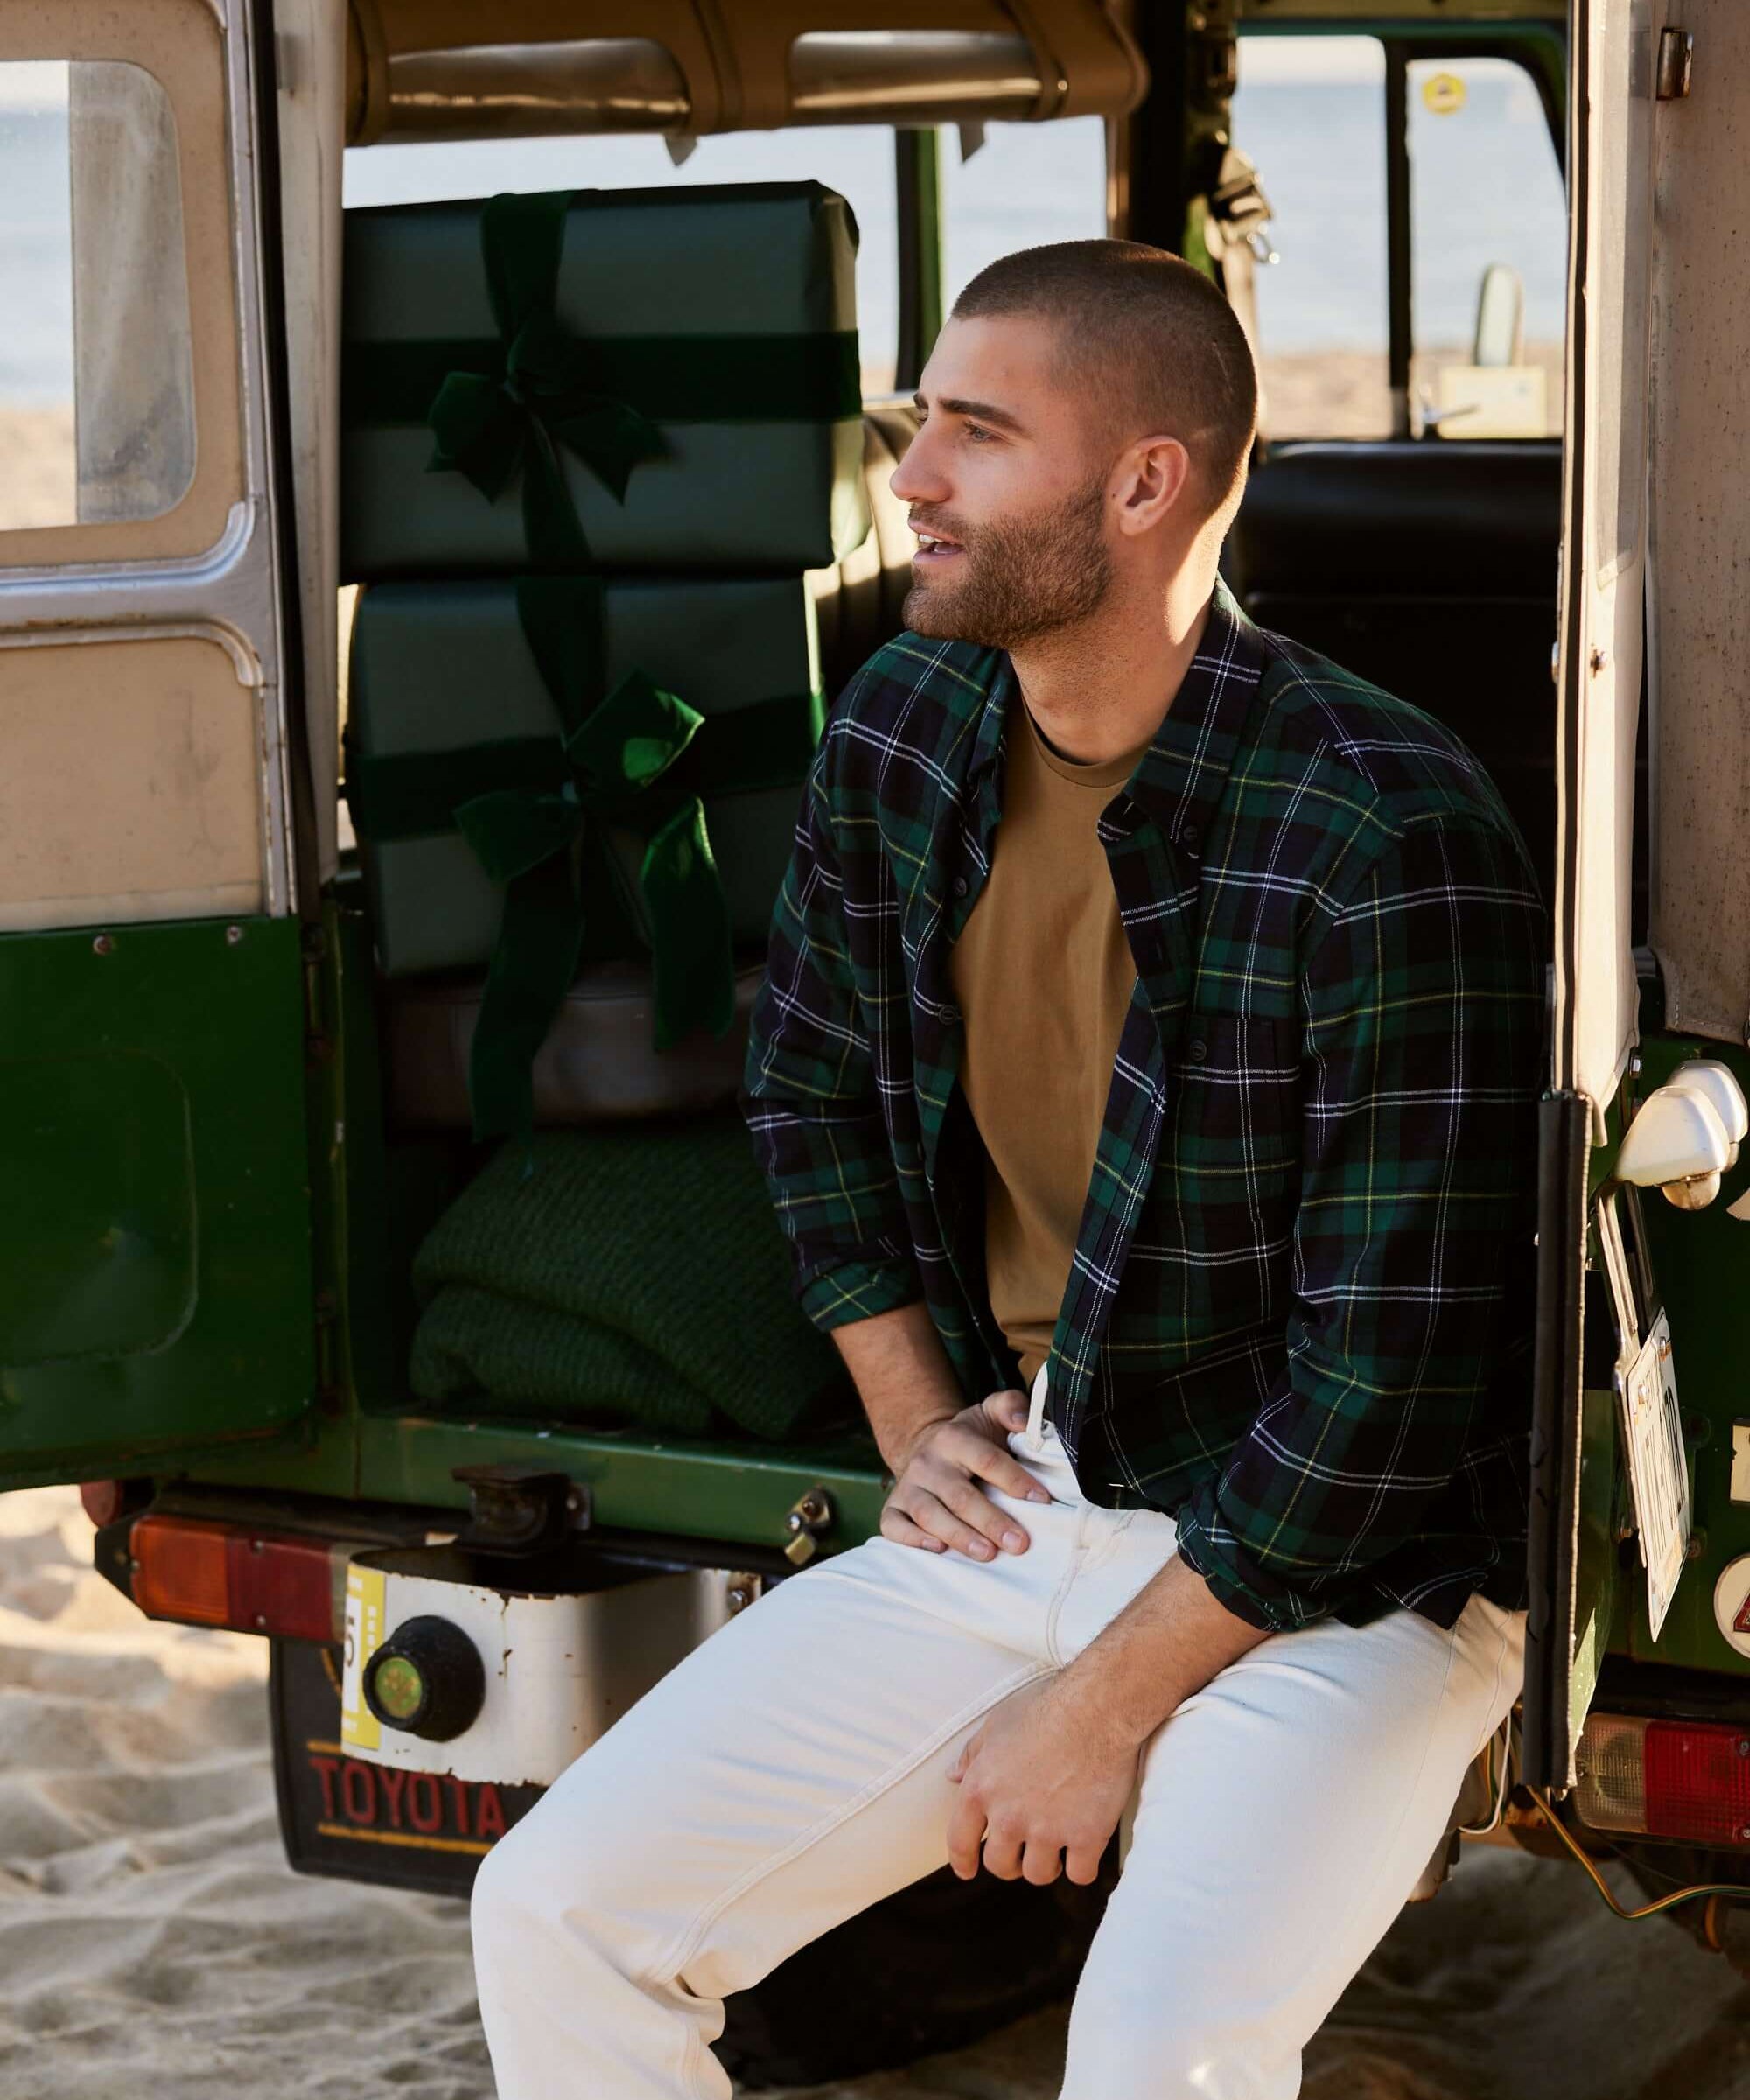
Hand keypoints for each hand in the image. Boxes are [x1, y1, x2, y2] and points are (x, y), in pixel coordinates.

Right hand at [880, 1390, 1051, 1561]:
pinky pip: (894, 1526)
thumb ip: (1011, 1406)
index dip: (1015, 1480)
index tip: (1041, 1500)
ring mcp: (908, 1486)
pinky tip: (938, 1550)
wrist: (927, 1448)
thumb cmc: (971, 1440)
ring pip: (929, 1514)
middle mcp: (927, 1462)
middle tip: (1018, 1543)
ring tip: (987, 1553)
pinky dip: (912, 1539)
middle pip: (959, 1495)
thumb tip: (1022, 1422)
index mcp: (954, 1438)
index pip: (987, 1459)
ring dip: (959, 1535)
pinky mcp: (893, 1507)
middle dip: (990, 1521)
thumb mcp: (991, 1413)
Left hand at [945, 1676, 1138, 1886]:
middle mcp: (1009, 1816)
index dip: (963, 1861)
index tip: (968, 1869)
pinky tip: (1085, 1849)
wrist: (1097, 1707)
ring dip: (1045, 1865)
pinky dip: (1082, 1865)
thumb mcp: (997, 1723)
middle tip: (1023, 1849)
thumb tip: (953, 1776)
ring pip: (1038, 1874)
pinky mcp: (1087, 1837)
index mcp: (981, 1788)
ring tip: (1056, 1847)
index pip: (959, 1841)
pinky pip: (1080, 1874)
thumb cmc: (1045, 1707)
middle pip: (1000, 1865)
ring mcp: (1048, 1830)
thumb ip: (972, 1754)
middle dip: (1010, 1862)